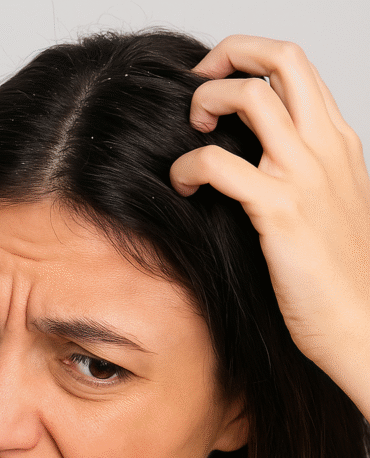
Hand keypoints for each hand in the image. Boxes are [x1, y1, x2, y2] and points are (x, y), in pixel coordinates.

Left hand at [170, 35, 369, 416]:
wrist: (363, 325)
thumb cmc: (338, 275)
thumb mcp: (327, 206)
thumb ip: (298, 172)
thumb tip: (249, 159)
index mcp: (338, 142)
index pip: (297, 67)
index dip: (249, 57)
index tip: (214, 80)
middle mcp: (326, 147)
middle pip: (281, 58)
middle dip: (228, 55)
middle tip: (196, 85)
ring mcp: (306, 175)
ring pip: (250, 96)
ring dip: (206, 102)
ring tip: (191, 134)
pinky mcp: (280, 211)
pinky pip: (219, 163)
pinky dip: (187, 165)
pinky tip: (182, 185)